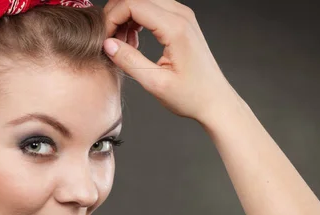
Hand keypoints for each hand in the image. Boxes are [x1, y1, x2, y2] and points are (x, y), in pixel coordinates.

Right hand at [103, 0, 239, 123]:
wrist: (215, 101)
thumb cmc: (191, 96)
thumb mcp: (156, 84)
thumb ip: (130, 61)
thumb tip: (108, 44)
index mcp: (175, 29)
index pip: (133, 4)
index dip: (112, 18)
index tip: (104, 39)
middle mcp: (181, 16)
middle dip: (117, 14)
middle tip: (109, 40)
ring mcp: (183, 16)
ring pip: (144, 0)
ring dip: (126, 16)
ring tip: (122, 44)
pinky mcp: (181, 21)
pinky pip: (153, 8)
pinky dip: (137, 19)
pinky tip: (134, 41)